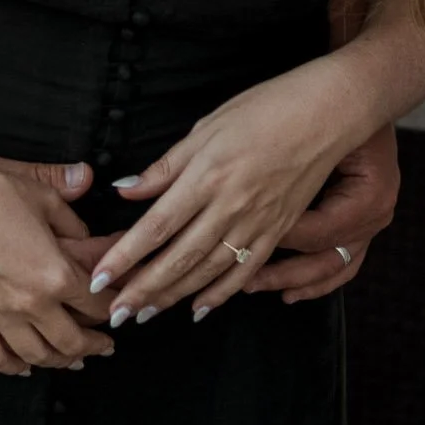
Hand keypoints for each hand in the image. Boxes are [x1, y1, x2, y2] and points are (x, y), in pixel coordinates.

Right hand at [0, 156, 116, 375]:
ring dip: (59, 361)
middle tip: (104, 344)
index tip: (119, 308)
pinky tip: (23, 366)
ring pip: (36, 355)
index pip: (97, 303)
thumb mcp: (39, 194)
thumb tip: (87, 202)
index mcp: (55, 274)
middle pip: (72, 341)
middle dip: (94, 345)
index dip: (114, 308)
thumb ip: (69, 210)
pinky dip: (13, 366)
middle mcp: (30, 304)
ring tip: (71, 359)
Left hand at [89, 60, 374, 327]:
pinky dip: (220, 294)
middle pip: (179, 257)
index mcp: (206, 176)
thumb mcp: (205, 127)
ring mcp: (257, 223)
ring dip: (173, 297)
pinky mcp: (278, 231)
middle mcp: (230, 206)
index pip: (156, 226)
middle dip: (143, 290)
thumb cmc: (262, 110)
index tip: (100, 277)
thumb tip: (125, 189)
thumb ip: (165, 167)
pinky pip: (245, 271)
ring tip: (144, 315)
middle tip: (114, 314)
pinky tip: (199, 308)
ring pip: (208, 271)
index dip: (126, 255)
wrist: (324, 115)